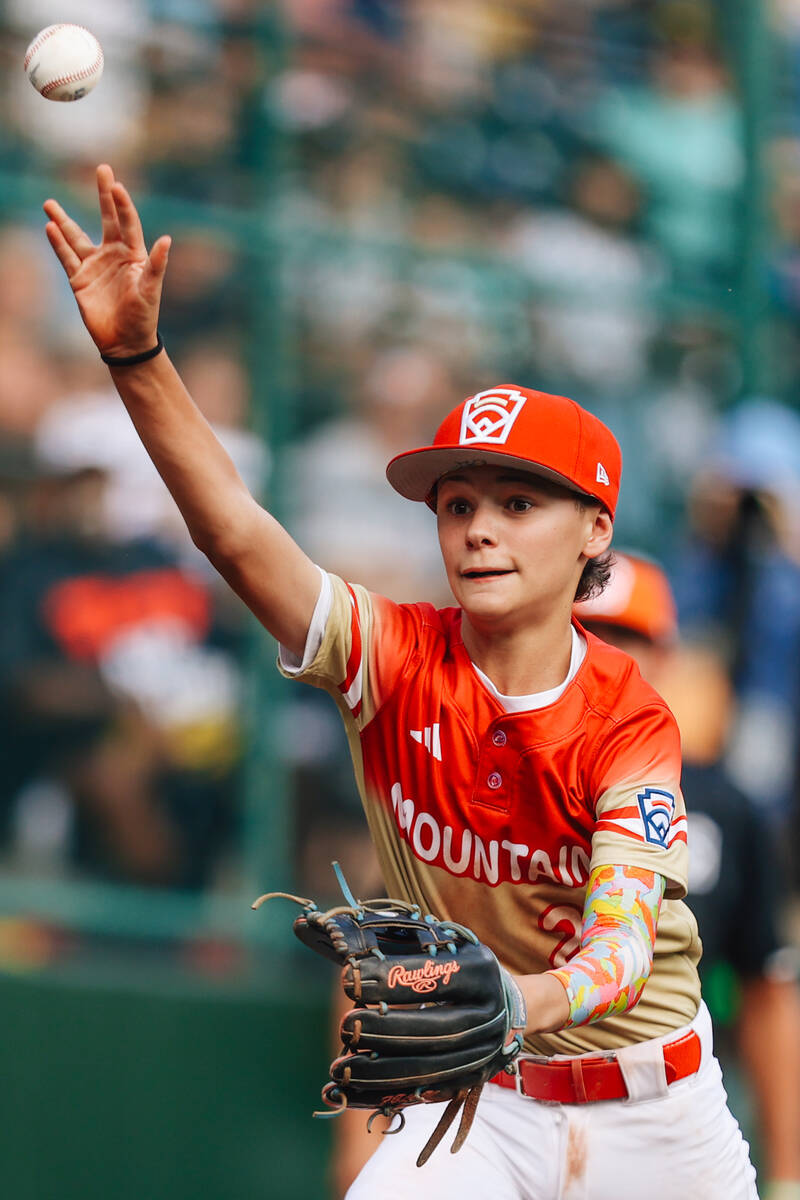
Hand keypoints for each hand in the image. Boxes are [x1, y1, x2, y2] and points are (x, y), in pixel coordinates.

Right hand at [43, 163, 170, 358]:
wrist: (126, 343)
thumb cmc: (143, 317)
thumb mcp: (151, 289)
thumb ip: (156, 264)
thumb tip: (167, 240)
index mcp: (133, 255)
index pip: (127, 222)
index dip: (122, 204)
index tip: (116, 185)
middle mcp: (113, 255)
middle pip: (106, 218)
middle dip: (103, 195)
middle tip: (102, 168)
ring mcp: (95, 266)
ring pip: (76, 236)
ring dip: (63, 220)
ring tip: (49, 202)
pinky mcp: (79, 280)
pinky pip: (66, 257)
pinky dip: (57, 243)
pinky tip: (49, 228)